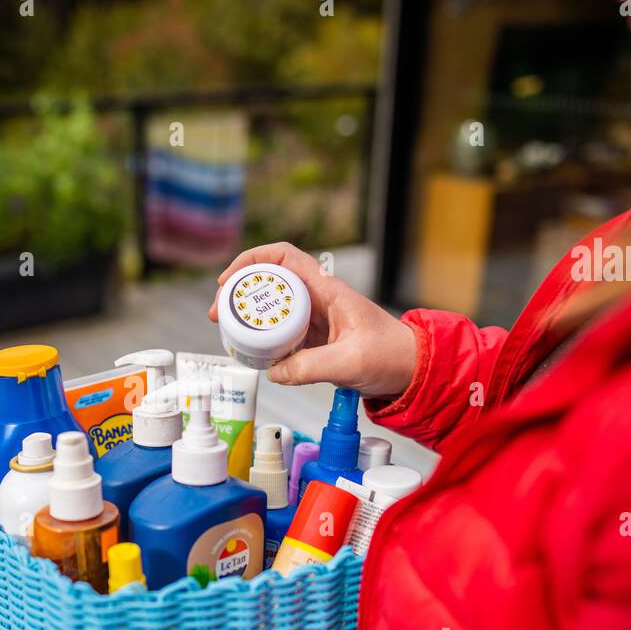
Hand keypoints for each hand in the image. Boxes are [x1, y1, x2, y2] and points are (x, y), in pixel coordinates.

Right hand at [209, 242, 417, 397]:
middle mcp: (318, 299)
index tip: (229, 281)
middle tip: (218, 315)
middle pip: (269, 282)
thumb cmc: (391, 356)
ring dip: (248, 318)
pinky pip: (280, 333)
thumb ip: (311, 368)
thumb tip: (275, 372)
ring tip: (229, 335)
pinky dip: (262, 341)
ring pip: (272, 309)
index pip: (284, 257)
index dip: (252, 261)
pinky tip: (252, 354)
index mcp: (328, 289)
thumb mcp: (350, 362)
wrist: (411, 371)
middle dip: (239, 294)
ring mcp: (314, 319)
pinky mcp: (313, 340)